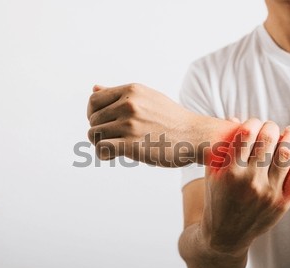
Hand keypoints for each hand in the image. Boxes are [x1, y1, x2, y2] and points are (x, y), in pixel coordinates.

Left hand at [87, 83, 205, 166]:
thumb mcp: (148, 98)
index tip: (105, 124)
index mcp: (132, 91)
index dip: (93, 114)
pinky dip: (103, 154)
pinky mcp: (131, 144)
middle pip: (92, 119)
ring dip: (101, 144)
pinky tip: (114, 156)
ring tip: (115, 149)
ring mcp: (130, 124)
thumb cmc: (173, 120)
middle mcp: (129, 104)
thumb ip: (120, 95)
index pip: (94, 100)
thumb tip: (94, 88)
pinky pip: (101, 148)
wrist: (196, 136)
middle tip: (114, 140)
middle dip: (99, 131)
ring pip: (94, 134)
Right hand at [201, 119, 289, 255]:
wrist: (225, 236)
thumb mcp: (212, 174)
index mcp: (231, 172)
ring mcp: (269, 193)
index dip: (253, 122)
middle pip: (268, 140)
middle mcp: (251, 181)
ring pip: (287, 154)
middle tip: (271, 127)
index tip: (255, 122)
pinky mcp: (282, 203)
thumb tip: (234, 118)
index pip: (247, 134)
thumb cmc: (217, 200)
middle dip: (271, 127)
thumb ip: (222, 147)